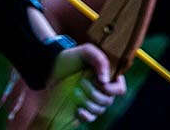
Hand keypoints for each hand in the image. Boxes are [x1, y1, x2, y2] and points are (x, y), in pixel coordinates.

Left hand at [4, 46, 125, 126]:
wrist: (49, 68)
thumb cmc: (69, 58)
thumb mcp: (84, 51)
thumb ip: (99, 59)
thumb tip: (105, 80)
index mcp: (106, 78)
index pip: (120, 89)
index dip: (113, 88)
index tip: (101, 81)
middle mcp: (102, 91)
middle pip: (109, 101)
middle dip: (95, 93)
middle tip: (81, 82)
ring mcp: (92, 101)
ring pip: (99, 110)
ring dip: (88, 102)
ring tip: (75, 91)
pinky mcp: (82, 109)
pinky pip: (90, 118)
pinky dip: (86, 115)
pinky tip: (78, 109)